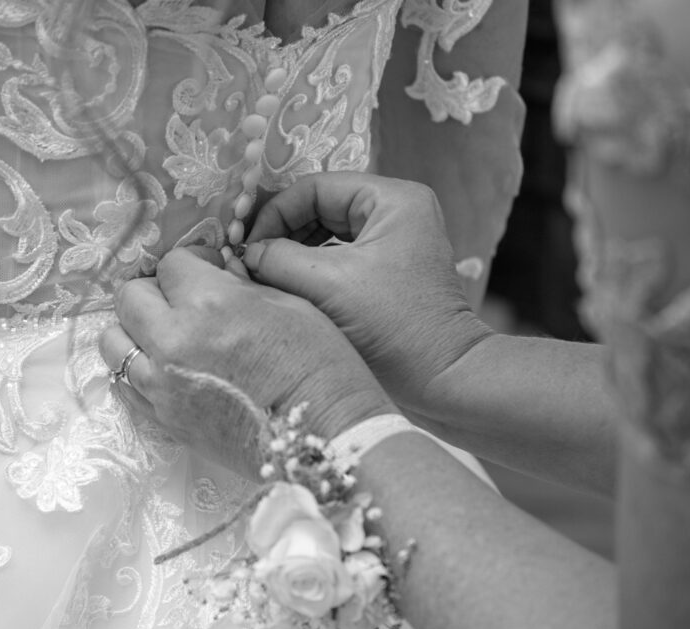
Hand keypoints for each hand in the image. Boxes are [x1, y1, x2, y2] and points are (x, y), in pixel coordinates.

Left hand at [100, 247, 396, 477]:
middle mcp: (173, 341)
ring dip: (136, 331)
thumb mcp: (287, 303)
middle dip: (156, 291)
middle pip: (130, 296)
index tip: (210, 273)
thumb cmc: (319, 363)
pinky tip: (168, 369)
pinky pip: (124, 384)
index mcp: (208, 304)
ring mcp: (162, 385)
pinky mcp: (163, 420)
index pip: (172, 263)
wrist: (324, 434)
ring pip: (113, 341)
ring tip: (167, 337)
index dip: (193, 264)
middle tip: (184, 302)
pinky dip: (138, 370)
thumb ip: (237, 284)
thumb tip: (212, 275)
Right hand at [242, 173, 492, 412]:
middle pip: (320, 208)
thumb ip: (279, 260)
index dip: (274, 213)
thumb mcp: (329, 286)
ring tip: (265, 278)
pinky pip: (339, 259)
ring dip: (293, 255)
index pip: (315, 188)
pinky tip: (289, 290)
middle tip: (249, 263)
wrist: (444, 380)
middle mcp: (397, 211)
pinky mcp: (389, 271)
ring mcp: (395, 241)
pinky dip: (311, 272)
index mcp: (393, 198)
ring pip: (326, 235)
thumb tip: (244, 254)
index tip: (245, 247)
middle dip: (282, 235)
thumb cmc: (396, 327)